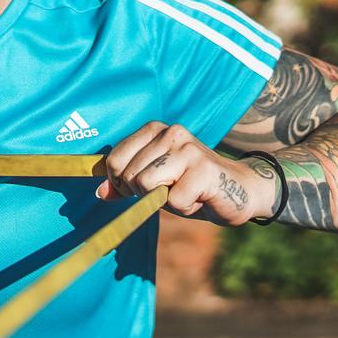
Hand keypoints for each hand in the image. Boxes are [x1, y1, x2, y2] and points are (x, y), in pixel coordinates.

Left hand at [94, 121, 275, 225]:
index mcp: (155, 130)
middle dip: (143, 193)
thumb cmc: (190, 185)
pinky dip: (185, 208)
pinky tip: (199, 198)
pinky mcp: (203, 170)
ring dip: (164, 200)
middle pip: (129, 175)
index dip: (119, 182)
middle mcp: (172, 133)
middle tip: (169, 191)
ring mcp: (188, 149)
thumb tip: (99, 193)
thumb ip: (124, 185)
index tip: (138, 188)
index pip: (114, 159)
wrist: (237, 190)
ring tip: (184, 192)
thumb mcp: (154, 183)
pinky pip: (173, 202)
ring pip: (146, 184)